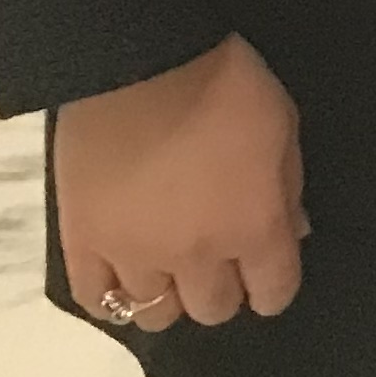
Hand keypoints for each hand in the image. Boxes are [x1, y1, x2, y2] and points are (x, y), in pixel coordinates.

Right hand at [56, 33, 307, 333]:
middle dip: (222, 288)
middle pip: (213, 309)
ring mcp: (134, 256)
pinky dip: (111, 297)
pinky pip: (94, 300)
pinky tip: (123, 276)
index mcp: (255, 228)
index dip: (273, 285)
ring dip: (167, 293)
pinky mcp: (83, 245)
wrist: (142, 63)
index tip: (265, 270)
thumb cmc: (227, 86)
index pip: (274, 293)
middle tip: (215, 258)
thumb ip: (288, 189)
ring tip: (166, 263)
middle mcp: (198, 256)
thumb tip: (292, 232)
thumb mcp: (284, 128)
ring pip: (154, 313)